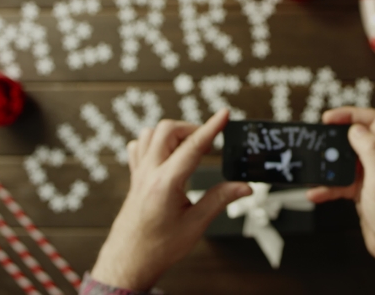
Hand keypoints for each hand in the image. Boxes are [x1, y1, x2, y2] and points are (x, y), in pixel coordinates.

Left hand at [91, 109, 251, 290]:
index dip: (212, 127)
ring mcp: (139, 173)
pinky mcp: (135, 177)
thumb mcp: (196, 224)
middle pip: (168, 130)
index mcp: (166, 184)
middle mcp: (149, 173)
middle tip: (209, 144)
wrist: (130, 261)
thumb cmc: (159, 247)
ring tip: (190, 148)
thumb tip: (244, 187)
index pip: (193, 146)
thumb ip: (220, 199)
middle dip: (192, 129)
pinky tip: (167, 154)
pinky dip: (155, 142)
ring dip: (173, 134)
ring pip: (151, 134)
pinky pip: (139, 146)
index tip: (224, 114)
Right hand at [307, 107, 374, 276]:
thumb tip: (356, 129)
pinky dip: (329, 187)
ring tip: (315, 170)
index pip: (373, 122)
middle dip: (336, 139)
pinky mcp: (366, 192)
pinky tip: (317, 193)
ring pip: (347, 161)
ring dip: (330, 167)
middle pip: (358, 139)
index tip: (329, 117)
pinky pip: (343, 183)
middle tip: (318, 140)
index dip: (350, 115)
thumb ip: (370, 151)